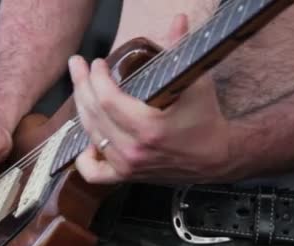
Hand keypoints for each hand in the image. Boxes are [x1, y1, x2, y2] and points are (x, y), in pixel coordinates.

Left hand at [70, 14, 229, 183]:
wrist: (216, 158)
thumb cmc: (206, 120)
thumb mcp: (195, 82)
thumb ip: (180, 50)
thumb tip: (178, 20)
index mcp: (149, 128)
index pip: (107, 100)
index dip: (96, 78)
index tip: (97, 63)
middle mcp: (134, 150)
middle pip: (93, 115)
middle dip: (81, 86)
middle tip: (77, 66)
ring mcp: (128, 166)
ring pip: (90, 136)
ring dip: (82, 110)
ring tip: (81, 89)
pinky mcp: (126, 176)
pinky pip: (93, 173)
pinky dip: (85, 158)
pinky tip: (88, 140)